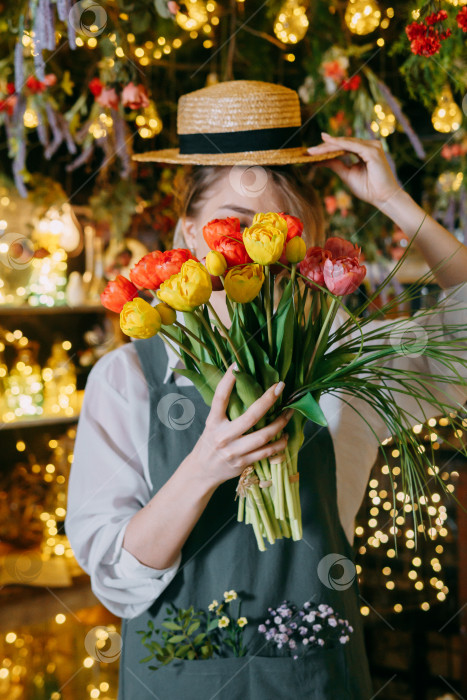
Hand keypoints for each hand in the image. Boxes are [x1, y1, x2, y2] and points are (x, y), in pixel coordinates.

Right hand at [189, 364, 293, 487]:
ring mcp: (234, 451)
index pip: (220, 398)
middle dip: (268, 400)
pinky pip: (266, 452)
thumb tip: (243, 386)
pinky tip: (286, 436)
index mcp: (213, 422)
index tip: (237, 364)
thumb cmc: (210, 442)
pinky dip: (279, 444)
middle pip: (250, 417)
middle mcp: (223, 436)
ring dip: (280, 423)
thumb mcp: (212, 424)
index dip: (227, 381)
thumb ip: (225, 411)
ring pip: (263, 436)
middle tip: (280, 387)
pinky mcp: (243, 463)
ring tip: (289, 413)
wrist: (202, 471)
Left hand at [307, 133, 400, 208]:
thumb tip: (319, 160)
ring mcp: (372, 146)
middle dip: (324, 146)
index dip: (327, 148)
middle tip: (308, 150)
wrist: (383, 198)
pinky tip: (327, 144)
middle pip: (342, 143)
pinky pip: (351, 145)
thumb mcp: (347, 175)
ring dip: (328, 146)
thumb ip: (336, 165)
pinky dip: (338, 145)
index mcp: (364, 151)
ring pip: (345, 143)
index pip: (342, 147)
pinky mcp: (372, 150)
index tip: (311, 152)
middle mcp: (369, 146)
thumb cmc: (368, 189)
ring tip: (313, 150)